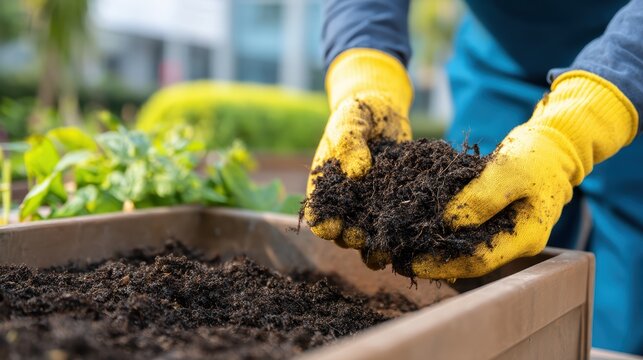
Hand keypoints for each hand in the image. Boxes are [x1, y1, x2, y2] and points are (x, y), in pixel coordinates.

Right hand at [304, 48, 412, 250]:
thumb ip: (351, 144)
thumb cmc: (358, 113)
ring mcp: (371, 204)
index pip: (319, 213)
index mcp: (326, 186)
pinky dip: (401, 233)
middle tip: (361, 237)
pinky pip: (395, 222)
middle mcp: (347, 201)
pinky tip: (410, 239)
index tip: (332, 226)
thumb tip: (357, 172)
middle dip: (351, 237)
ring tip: (386, 251)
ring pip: (369, 235)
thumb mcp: (350, 122)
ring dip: (375, 246)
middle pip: (343, 231)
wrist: (384, 109)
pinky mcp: (394, 202)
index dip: (323, 223)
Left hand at [412, 70, 637, 278]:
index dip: (441, 263)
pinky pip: (466, 234)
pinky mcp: (495, 222)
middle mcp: (515, 243)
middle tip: (397, 258)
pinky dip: (443, 233)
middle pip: (469, 261)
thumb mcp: (508, 171)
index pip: (478, 260)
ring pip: (466, 249)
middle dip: (433, 262)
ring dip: (434, 250)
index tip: (410, 260)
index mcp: (526, 236)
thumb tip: (447, 223)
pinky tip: (420, 230)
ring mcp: (506, 234)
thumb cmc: (535, 156)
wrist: (553, 146)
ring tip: (402, 247)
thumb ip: (480, 197)